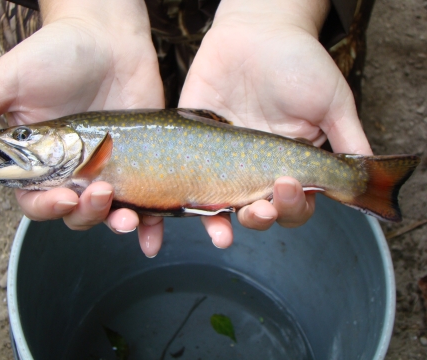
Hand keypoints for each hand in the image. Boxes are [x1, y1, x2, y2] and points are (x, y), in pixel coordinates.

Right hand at [0, 0, 163, 255]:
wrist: (108, 37)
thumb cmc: (56, 54)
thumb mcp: (11, 79)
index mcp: (42, 161)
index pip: (38, 201)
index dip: (47, 209)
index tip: (63, 199)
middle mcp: (75, 171)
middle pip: (77, 214)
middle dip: (88, 215)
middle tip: (100, 194)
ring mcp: (110, 168)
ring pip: (111, 212)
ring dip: (119, 223)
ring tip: (129, 219)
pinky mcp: (141, 163)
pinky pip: (147, 199)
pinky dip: (152, 222)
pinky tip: (155, 235)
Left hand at [180, 0, 372, 247]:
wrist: (254, 30)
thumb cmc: (297, 62)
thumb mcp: (332, 100)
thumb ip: (347, 140)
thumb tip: (363, 179)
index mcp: (291, 162)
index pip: (295, 202)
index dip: (293, 206)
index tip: (288, 186)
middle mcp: (257, 166)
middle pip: (259, 210)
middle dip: (260, 218)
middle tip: (259, 208)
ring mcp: (224, 159)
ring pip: (222, 204)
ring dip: (224, 224)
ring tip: (225, 230)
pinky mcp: (195, 145)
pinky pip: (189, 179)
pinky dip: (188, 200)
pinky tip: (190, 209)